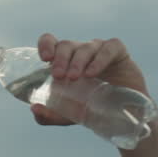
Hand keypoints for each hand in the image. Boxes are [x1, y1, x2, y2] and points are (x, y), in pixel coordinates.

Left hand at [32, 34, 147, 125]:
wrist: (123, 115)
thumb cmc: (91, 108)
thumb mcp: (67, 115)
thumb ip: (49, 114)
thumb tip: (34, 108)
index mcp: (64, 60)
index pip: (51, 41)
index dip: (46, 44)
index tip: (44, 58)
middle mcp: (80, 52)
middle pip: (66, 45)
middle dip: (60, 59)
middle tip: (58, 76)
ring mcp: (99, 50)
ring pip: (85, 47)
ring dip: (77, 62)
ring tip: (73, 78)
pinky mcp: (118, 53)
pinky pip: (108, 48)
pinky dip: (99, 59)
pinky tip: (91, 73)